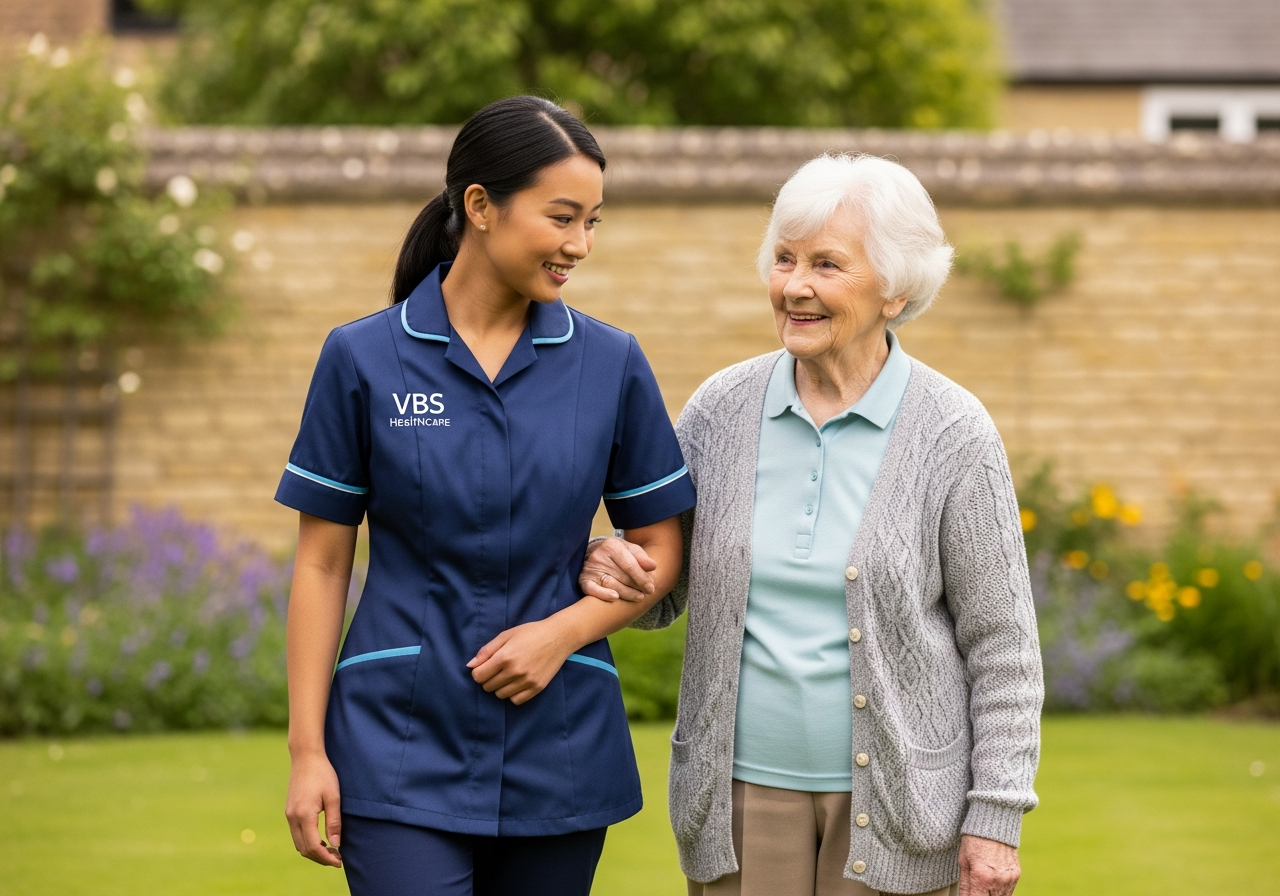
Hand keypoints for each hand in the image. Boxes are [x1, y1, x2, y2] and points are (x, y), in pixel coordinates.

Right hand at [285, 750, 342, 867]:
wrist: (305, 757)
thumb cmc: (323, 774)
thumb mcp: (334, 797)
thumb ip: (334, 822)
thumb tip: (336, 844)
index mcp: (304, 815)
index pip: (313, 846)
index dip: (326, 858)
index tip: (339, 862)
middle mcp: (292, 817)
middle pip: (304, 849)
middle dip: (320, 858)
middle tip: (338, 858)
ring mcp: (289, 815)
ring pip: (299, 843)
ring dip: (313, 851)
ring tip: (331, 851)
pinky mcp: (289, 811)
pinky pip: (296, 834)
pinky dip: (308, 842)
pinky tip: (321, 840)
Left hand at [468, 620, 571, 703]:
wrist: (558, 637)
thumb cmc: (531, 633)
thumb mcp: (506, 635)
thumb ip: (486, 651)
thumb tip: (470, 666)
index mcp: (504, 657)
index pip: (478, 676)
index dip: (478, 672)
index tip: (484, 667)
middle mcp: (515, 671)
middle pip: (488, 687)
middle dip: (488, 679)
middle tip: (498, 669)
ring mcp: (527, 681)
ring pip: (500, 695)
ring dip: (500, 687)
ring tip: (508, 675)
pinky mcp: (537, 688)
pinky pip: (516, 700)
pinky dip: (513, 694)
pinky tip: (517, 682)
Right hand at [579, 536, 656, 602]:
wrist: (593, 552)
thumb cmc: (617, 553)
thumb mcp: (629, 549)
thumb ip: (641, 557)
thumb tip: (653, 566)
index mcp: (611, 546)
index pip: (630, 565)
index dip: (642, 578)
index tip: (651, 587)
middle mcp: (599, 556)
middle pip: (622, 576)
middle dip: (637, 586)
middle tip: (646, 592)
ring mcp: (590, 569)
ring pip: (611, 585)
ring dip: (627, 593)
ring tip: (638, 597)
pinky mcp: (583, 580)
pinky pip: (592, 590)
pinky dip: (603, 594)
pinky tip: (615, 597)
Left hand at [958, 834, 1019, 895]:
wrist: (994, 823)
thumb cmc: (974, 840)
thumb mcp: (964, 861)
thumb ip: (965, 885)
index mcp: (982, 877)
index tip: (968, 895)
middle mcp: (998, 880)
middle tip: (976, 889)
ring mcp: (1010, 878)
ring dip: (992, 895)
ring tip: (983, 885)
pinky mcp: (1016, 875)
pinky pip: (1009, 891)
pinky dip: (1000, 891)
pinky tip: (992, 883)